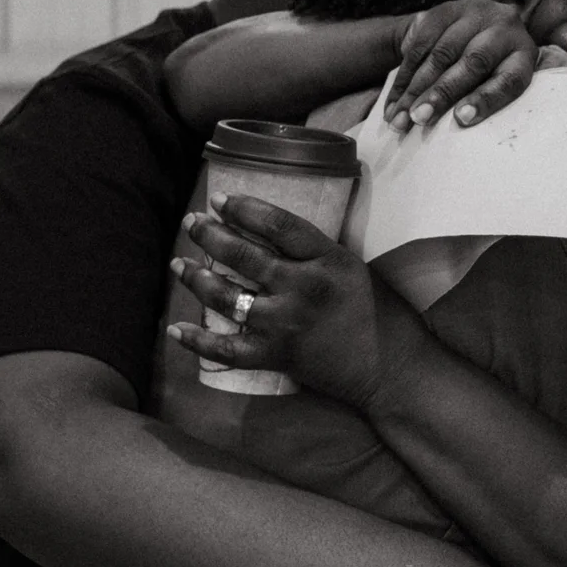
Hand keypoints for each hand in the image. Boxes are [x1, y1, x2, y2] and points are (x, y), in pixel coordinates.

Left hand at [168, 192, 407, 411]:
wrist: (390, 367)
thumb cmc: (377, 311)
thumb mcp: (351, 267)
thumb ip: (313, 253)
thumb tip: (267, 234)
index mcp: (328, 258)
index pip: (278, 224)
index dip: (244, 208)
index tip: (219, 199)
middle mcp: (304, 287)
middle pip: (245, 255)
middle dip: (210, 235)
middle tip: (191, 223)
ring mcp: (287, 323)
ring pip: (227, 296)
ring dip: (197, 278)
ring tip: (180, 264)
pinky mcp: (277, 355)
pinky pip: (226, 348)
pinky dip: (198, 340)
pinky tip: (176, 328)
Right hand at [385, 0, 562, 132]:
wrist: (466, 30)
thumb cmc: (486, 73)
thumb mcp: (497, 83)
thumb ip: (485, 101)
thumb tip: (457, 128)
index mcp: (524, 53)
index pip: (510, 78)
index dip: (486, 99)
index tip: (462, 119)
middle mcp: (505, 27)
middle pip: (474, 62)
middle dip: (442, 93)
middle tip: (420, 119)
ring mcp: (474, 14)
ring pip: (441, 54)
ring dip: (416, 89)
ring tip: (401, 118)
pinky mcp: (445, 11)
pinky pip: (419, 47)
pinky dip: (403, 79)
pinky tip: (393, 103)